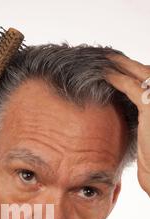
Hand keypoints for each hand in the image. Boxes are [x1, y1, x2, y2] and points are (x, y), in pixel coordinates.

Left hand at [104, 53, 149, 194]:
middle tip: (109, 56)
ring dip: (121, 64)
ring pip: (140, 73)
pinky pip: (130, 86)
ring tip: (105, 58)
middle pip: (147, 72)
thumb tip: (130, 106)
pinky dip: (116, 78)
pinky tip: (104, 74)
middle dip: (128, 63)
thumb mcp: (148, 130)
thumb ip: (144, 115)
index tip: (119, 65)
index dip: (136, 70)